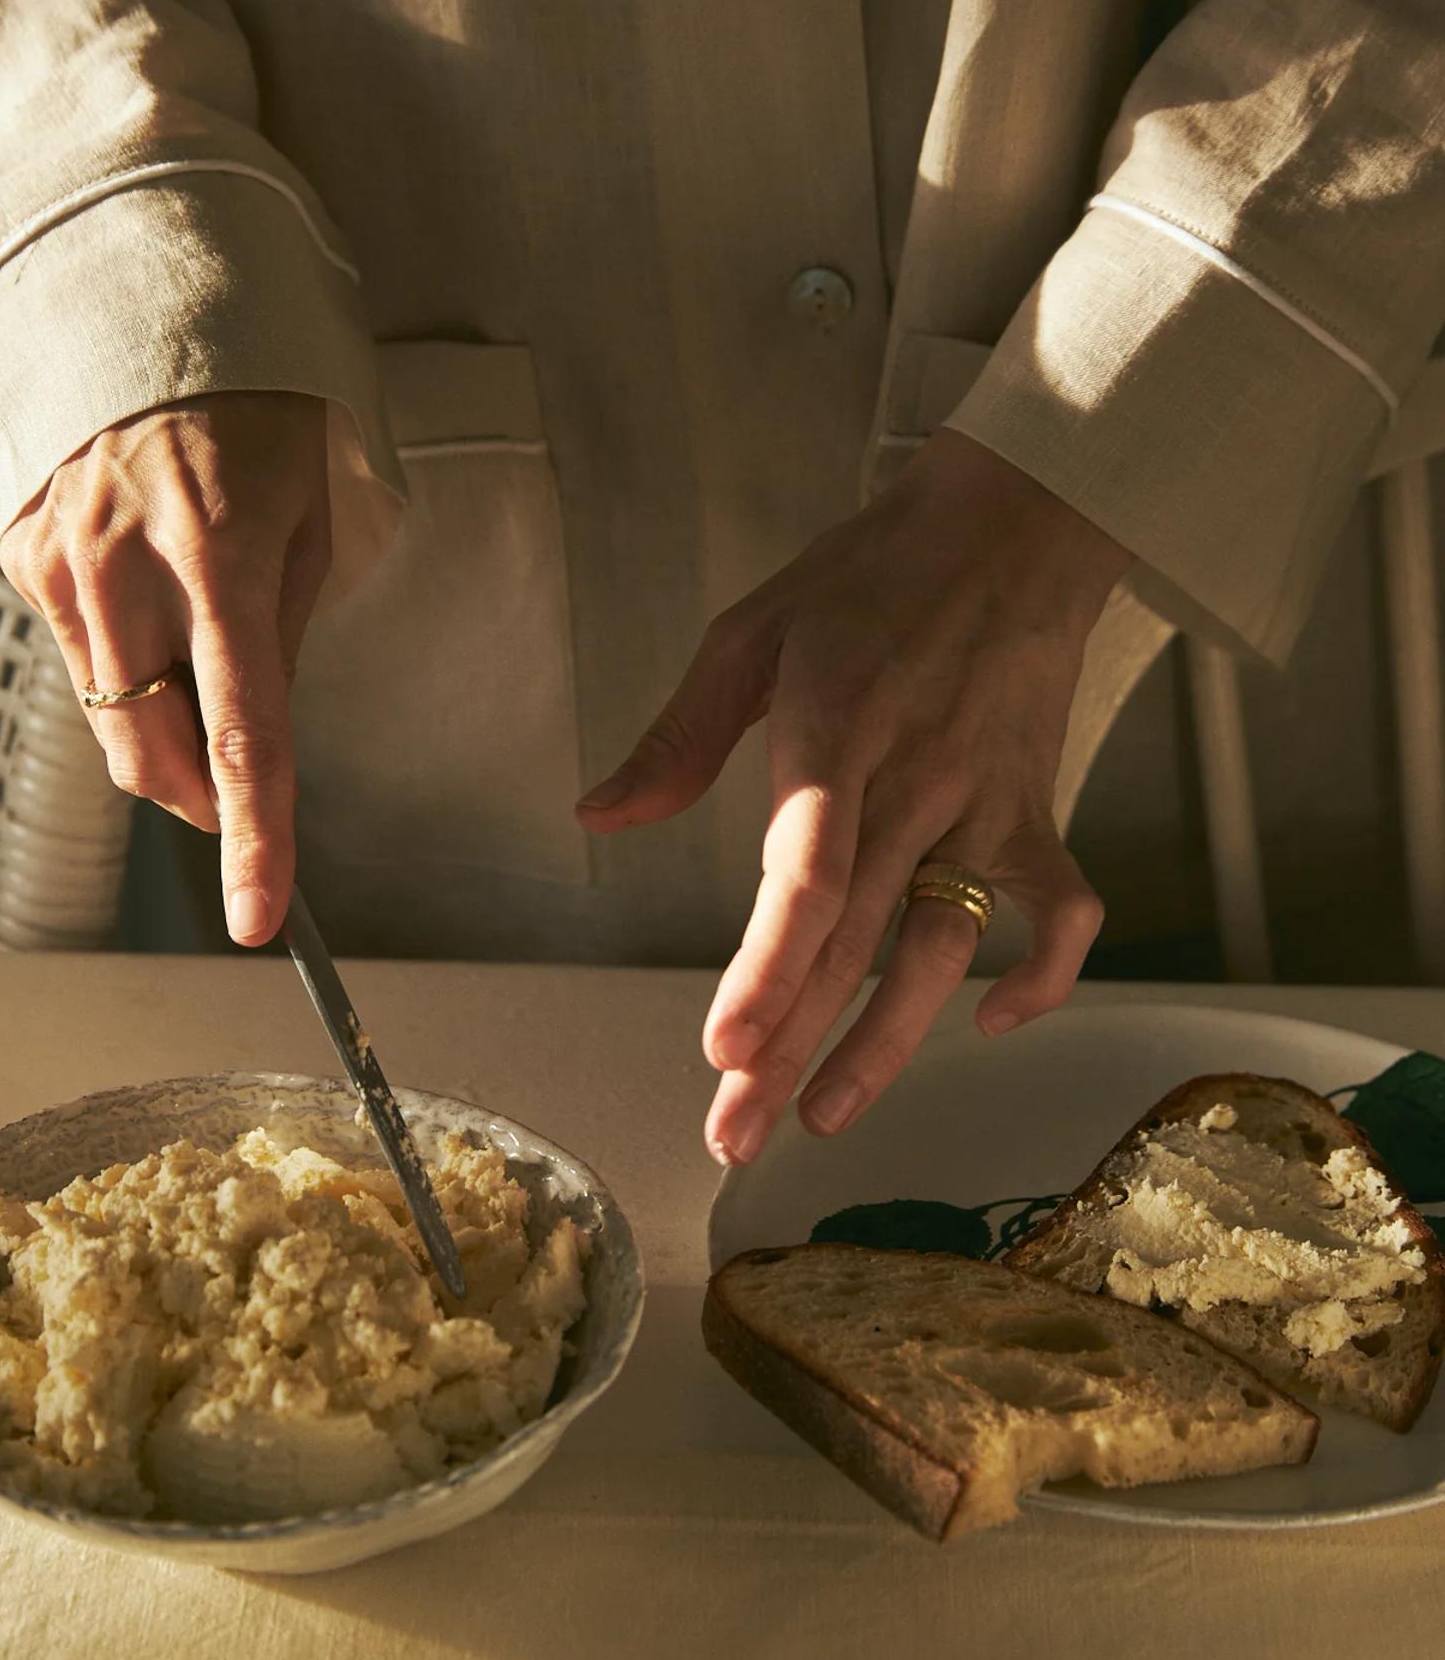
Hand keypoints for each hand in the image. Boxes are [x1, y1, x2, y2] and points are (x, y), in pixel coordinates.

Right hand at [0, 394, 330, 945]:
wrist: (146, 306)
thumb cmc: (258, 407)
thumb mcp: (311, 510)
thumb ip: (284, 631)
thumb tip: (257, 731)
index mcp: (227, 556)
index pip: (245, 733)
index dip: (256, 837)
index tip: (259, 914)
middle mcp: (131, 566)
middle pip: (152, 753)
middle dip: (198, 797)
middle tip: (234, 787)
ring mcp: (63, 562)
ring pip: (105, 716)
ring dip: (154, 729)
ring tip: (193, 648)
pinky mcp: (23, 553)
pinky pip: (74, 648)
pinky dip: (114, 653)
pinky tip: (140, 586)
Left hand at [577, 430, 1129, 1163]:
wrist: (1014, 526)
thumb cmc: (869, 577)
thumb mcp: (752, 631)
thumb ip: (679, 735)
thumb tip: (599, 815)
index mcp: (832, 728)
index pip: (806, 871)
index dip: (769, 967)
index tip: (724, 1046)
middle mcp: (912, 779)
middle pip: (853, 937)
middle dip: (790, 1046)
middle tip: (734, 1133)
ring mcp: (983, 801)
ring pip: (941, 944)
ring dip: (888, 1043)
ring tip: (826, 1119)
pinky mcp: (1036, 808)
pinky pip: (1060, 909)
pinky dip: (1044, 972)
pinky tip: (991, 1021)